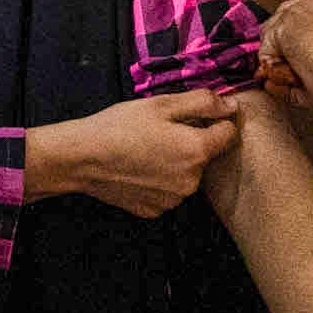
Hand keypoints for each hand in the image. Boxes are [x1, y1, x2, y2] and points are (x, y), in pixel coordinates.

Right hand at [27, 90, 238, 216]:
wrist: (82, 158)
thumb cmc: (120, 126)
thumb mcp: (162, 104)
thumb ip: (202, 102)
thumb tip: (231, 105)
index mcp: (197, 151)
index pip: (228, 133)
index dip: (214, 120)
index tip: (192, 115)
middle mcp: (191, 181)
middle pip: (205, 156)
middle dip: (191, 142)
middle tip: (160, 131)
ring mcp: (173, 200)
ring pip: (186, 175)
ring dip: (175, 163)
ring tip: (146, 149)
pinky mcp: (155, 210)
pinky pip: (168, 191)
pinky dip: (159, 180)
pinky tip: (138, 168)